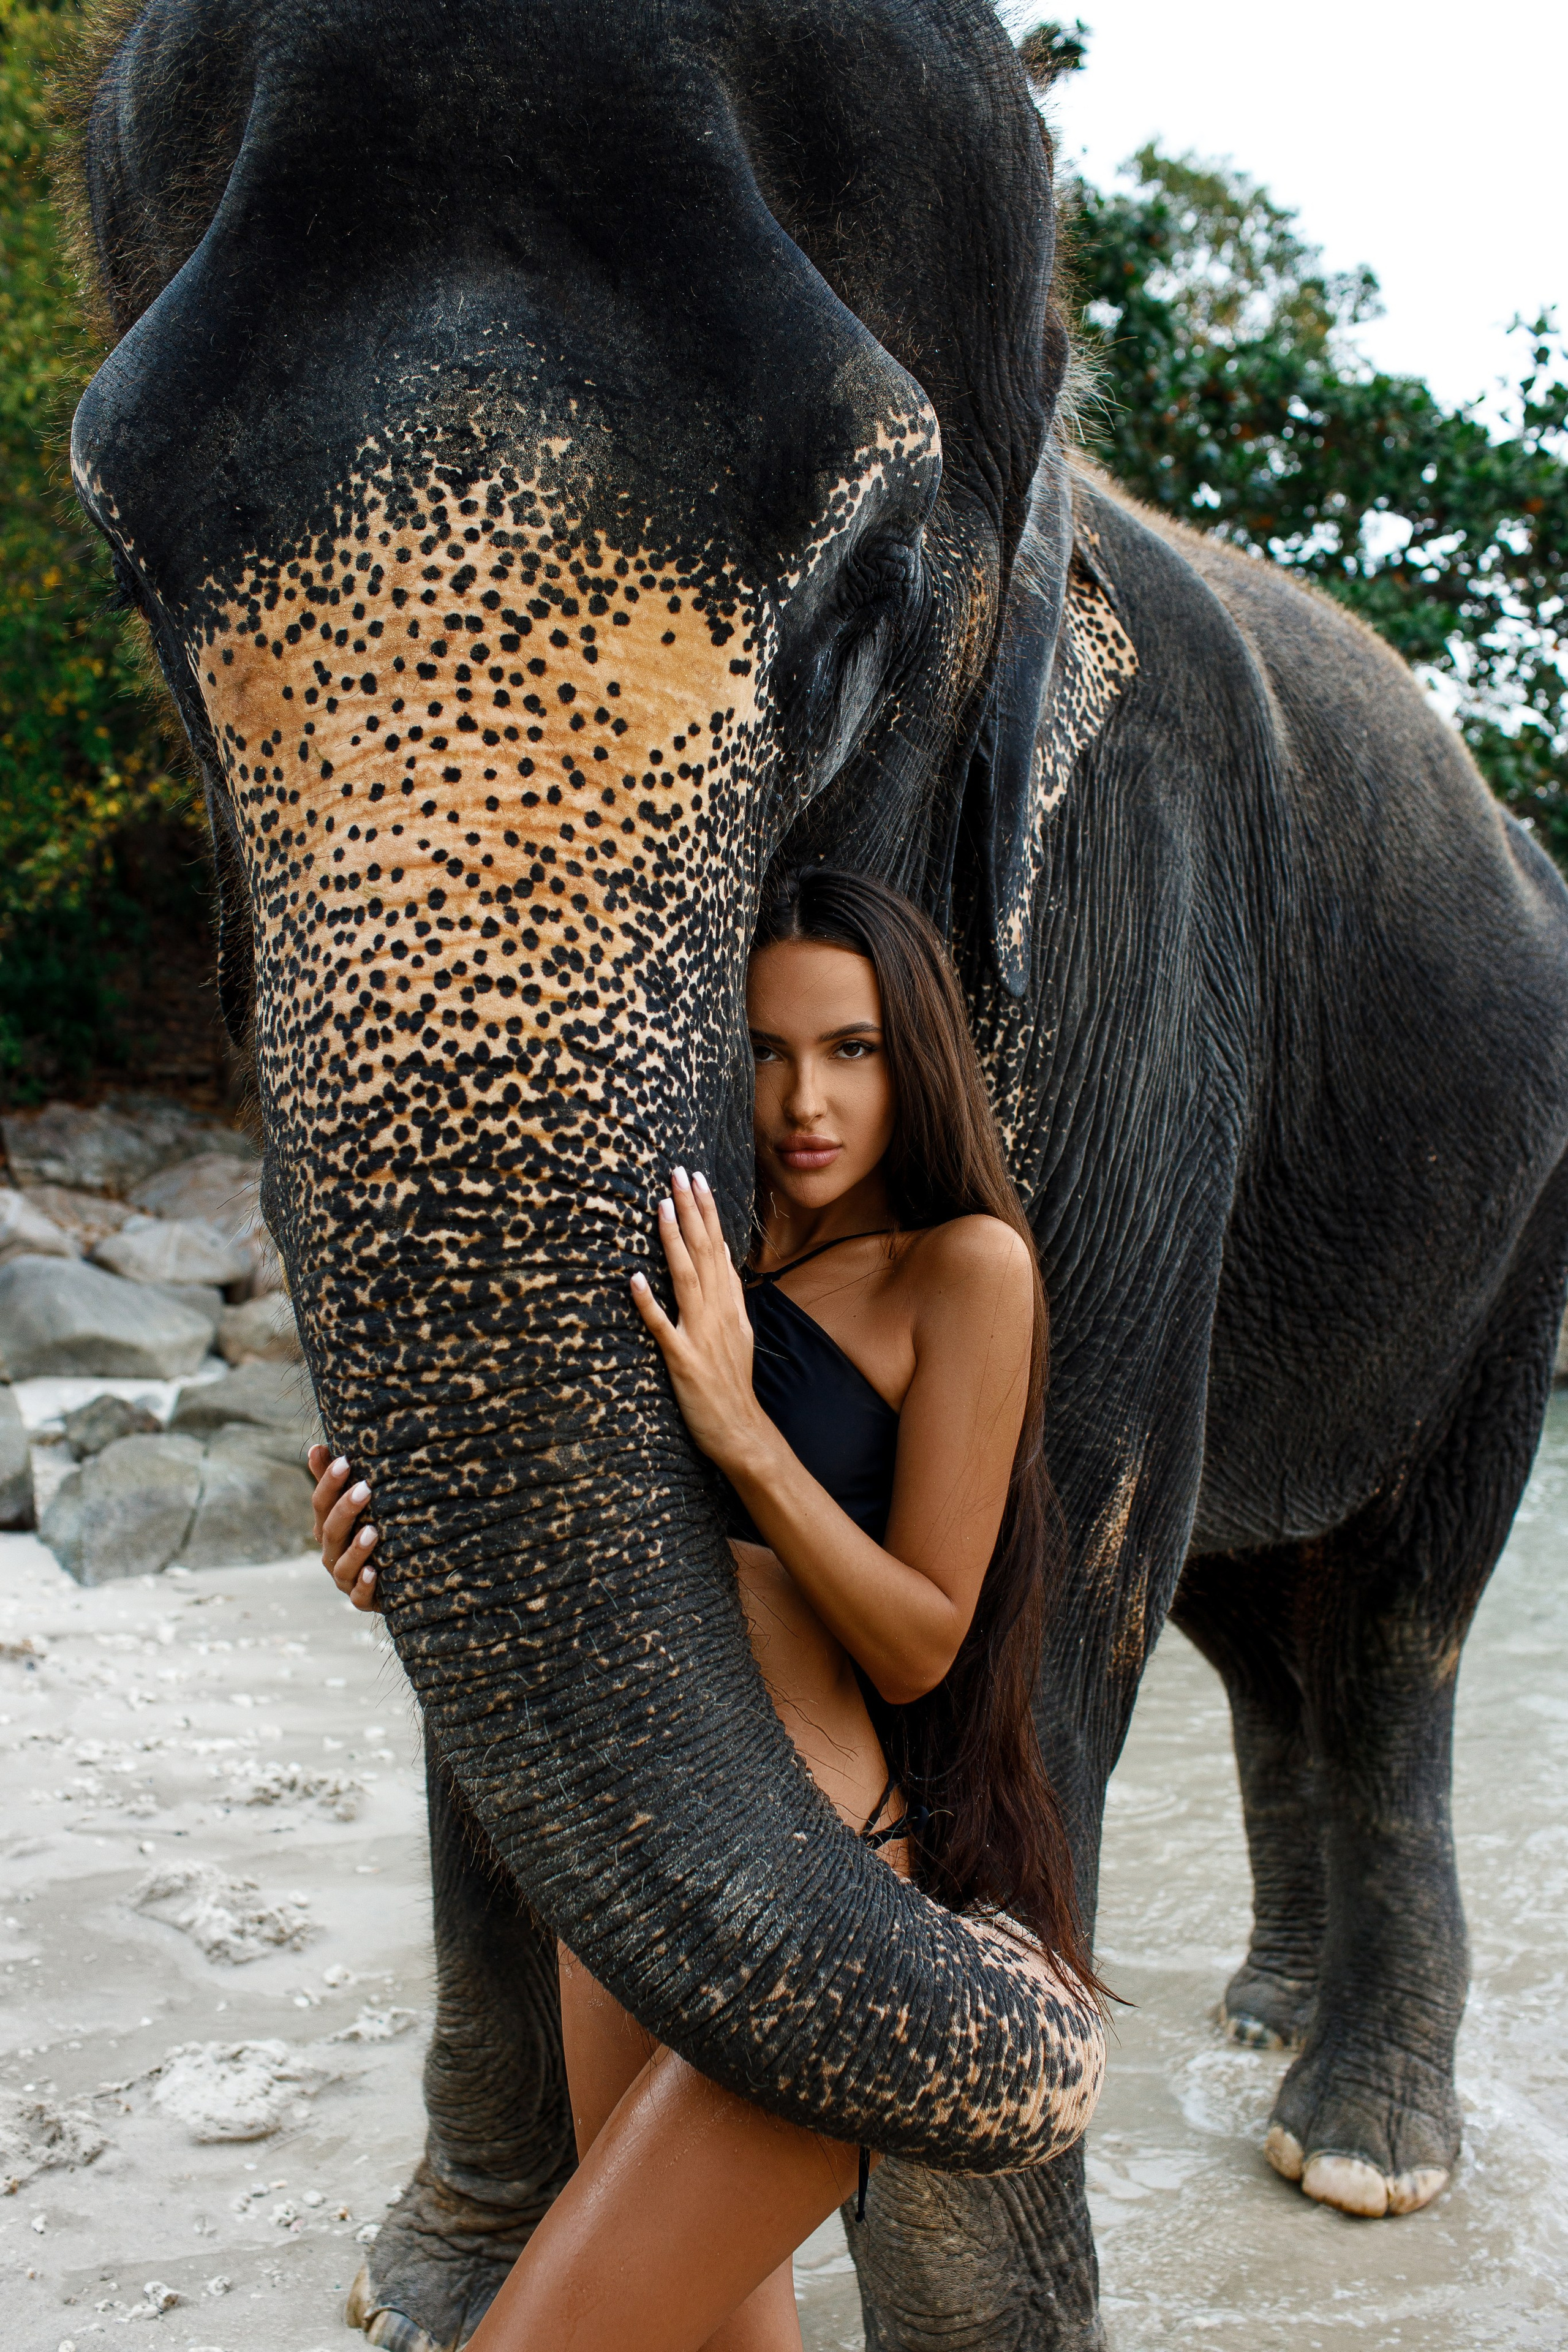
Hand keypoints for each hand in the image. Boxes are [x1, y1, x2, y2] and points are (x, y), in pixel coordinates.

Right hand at [308, 1445, 381, 1611]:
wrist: (390, 1580)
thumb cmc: (366, 1533)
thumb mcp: (351, 1507)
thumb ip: (332, 1481)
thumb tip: (316, 1446)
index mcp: (326, 1528)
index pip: (321, 1504)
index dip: (329, 1482)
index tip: (345, 1460)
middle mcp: (331, 1553)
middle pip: (331, 1531)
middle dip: (346, 1510)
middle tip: (365, 1488)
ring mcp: (345, 1579)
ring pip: (343, 1566)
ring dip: (357, 1549)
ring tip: (372, 1531)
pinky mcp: (362, 1599)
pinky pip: (359, 1596)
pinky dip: (365, 1585)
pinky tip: (375, 1572)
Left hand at [630, 1168, 765, 1472]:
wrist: (741, 1429)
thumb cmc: (732, 1380)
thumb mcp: (737, 1329)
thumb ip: (726, 1292)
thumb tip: (719, 1254)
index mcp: (729, 1304)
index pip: (718, 1247)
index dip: (707, 1212)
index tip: (696, 1179)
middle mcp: (717, 1312)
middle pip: (703, 1252)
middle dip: (691, 1210)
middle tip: (678, 1173)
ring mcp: (699, 1334)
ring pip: (685, 1278)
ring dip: (674, 1241)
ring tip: (662, 1206)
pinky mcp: (682, 1360)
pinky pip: (662, 1328)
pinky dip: (649, 1304)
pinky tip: (635, 1280)